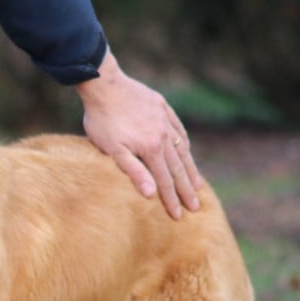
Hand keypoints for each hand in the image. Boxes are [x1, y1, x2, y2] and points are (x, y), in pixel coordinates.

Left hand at [75, 51, 202, 219]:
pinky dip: (184, 143)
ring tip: (197, 185)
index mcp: (151, 148)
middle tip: (196, 208)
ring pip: (182, 149)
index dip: (172, 200)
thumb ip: (133, 170)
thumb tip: (150, 193)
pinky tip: (187, 151)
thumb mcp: (112, 149)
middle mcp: (164, 135)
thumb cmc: (102, 120)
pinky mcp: (162, 107)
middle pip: (178, 168)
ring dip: (190, 169)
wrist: (103, 83)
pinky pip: (178, 130)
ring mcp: (165, 120)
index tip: (179, 216)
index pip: (165, 180)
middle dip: (187, 190)